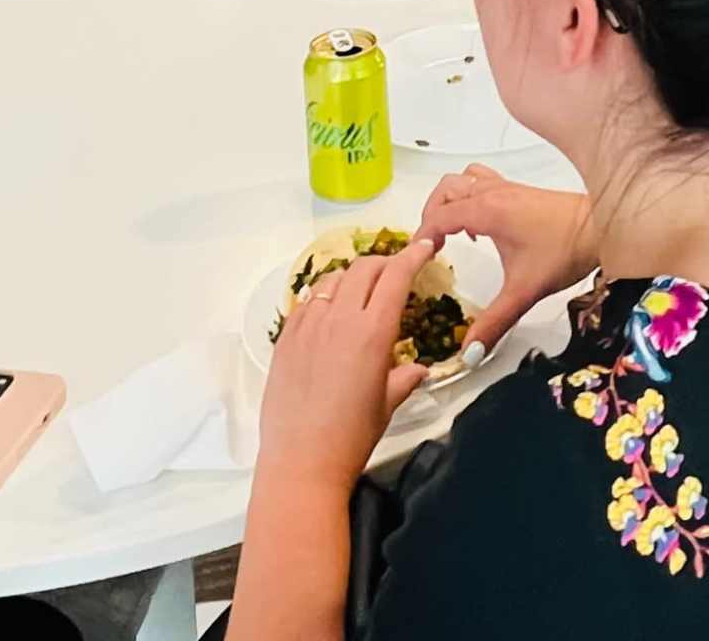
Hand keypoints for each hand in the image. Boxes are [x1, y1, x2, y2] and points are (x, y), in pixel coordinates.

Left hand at [256, 235, 437, 498]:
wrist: (302, 461)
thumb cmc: (351, 437)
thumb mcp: (386, 405)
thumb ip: (404, 379)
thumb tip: (418, 370)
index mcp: (372, 333)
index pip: (396, 277)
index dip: (413, 256)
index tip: (424, 246)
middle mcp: (338, 320)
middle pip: (364, 269)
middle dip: (385, 262)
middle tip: (397, 270)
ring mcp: (307, 327)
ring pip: (332, 280)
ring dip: (353, 276)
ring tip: (363, 288)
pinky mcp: (284, 339)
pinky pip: (306, 302)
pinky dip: (324, 296)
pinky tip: (330, 310)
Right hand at [418, 170, 594, 349]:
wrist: (602, 228)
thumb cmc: (563, 252)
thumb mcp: (525, 291)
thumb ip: (495, 322)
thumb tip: (469, 352)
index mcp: (486, 210)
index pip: (439, 217)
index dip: (422, 235)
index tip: (417, 258)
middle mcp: (492, 192)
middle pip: (446, 190)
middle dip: (431, 214)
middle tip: (431, 245)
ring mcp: (507, 188)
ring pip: (463, 180)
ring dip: (450, 201)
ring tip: (452, 232)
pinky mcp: (521, 191)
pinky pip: (482, 182)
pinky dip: (471, 197)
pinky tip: (482, 227)